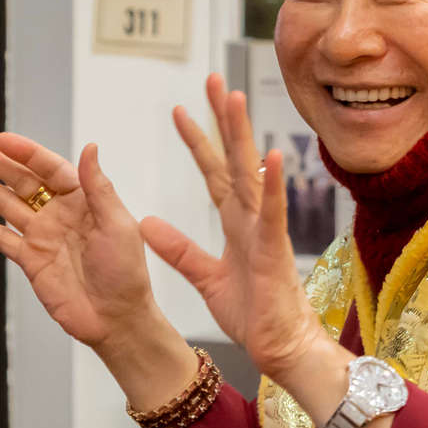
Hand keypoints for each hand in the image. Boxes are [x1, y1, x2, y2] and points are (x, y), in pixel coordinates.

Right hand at [0, 131, 159, 352]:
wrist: (115, 319)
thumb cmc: (126, 273)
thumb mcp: (118, 224)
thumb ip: (98, 187)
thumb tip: (90, 147)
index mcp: (84, 201)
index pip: (50, 168)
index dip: (25, 152)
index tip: (2, 140)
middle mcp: (60, 214)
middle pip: (21, 180)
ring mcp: (42, 236)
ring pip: (5, 204)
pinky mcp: (30, 259)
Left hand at [141, 75, 324, 381]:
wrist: (280, 347)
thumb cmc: (254, 314)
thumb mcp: (205, 277)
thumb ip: (179, 249)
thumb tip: (147, 223)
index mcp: (237, 222)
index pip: (213, 171)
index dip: (198, 141)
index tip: (181, 110)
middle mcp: (253, 218)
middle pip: (234, 159)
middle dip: (223, 120)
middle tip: (214, 81)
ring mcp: (266, 230)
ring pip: (253, 174)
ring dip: (244, 137)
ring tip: (237, 100)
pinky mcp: (275, 250)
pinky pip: (274, 213)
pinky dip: (274, 185)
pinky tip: (273, 156)